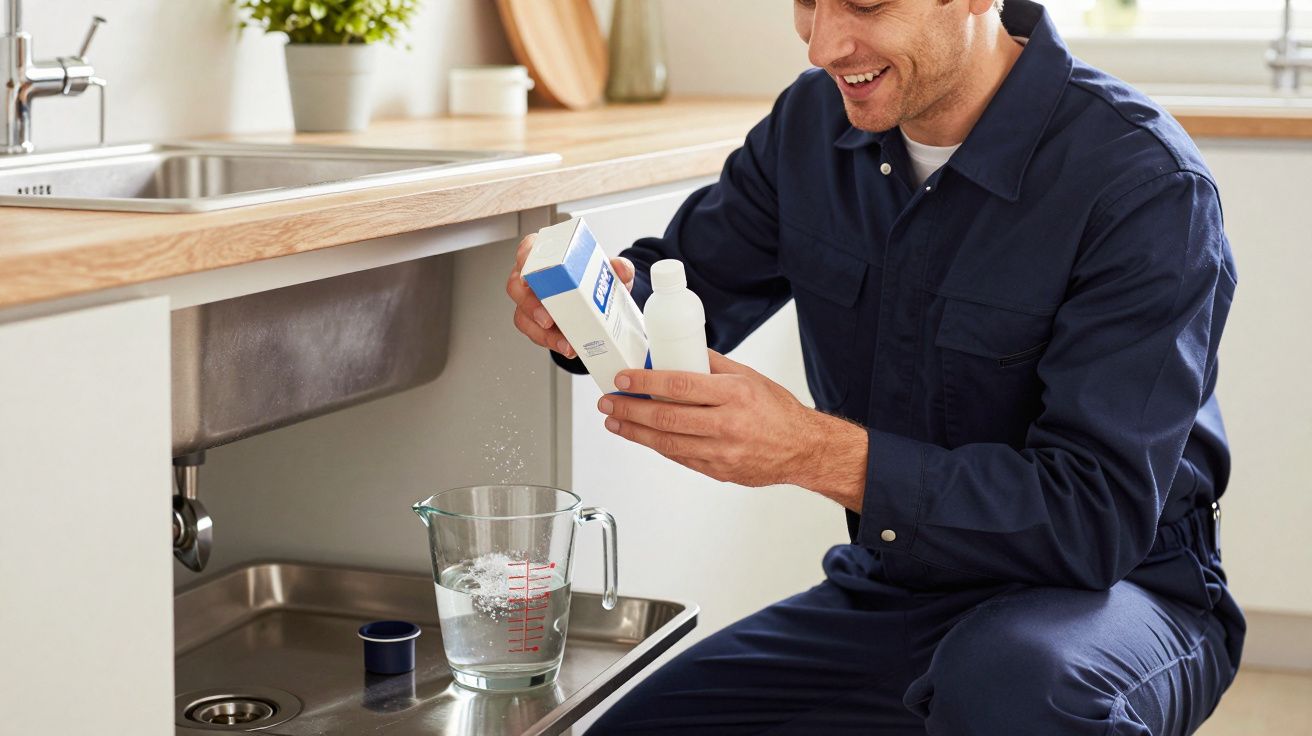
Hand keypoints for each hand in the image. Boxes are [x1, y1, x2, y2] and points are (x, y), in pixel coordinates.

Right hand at [506, 233, 635, 358]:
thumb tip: (621, 269)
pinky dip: (550, 342)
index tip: (530, 276)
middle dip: (531, 305)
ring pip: (523, 315)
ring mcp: (530, 301)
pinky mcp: (535, 323)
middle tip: (547, 318)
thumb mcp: (609, 271)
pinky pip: (534, 333)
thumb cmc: (593, 280)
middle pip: (517, 287)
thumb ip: (618, 267)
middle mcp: (532, 277)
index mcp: (545, 255)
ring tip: (563, 341)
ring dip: (542, 332)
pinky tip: (566, 346)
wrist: (600, 302)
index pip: (528, 251)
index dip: (525, 262)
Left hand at [598, 351, 869, 510]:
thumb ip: (713, 365)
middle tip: (609, 402)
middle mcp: (727, 424)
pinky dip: (657, 446)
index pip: (679, 385)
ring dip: (635, 432)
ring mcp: (721, 452)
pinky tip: (642, 436)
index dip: (645, 382)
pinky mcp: (717, 471)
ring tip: (615, 422)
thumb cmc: (778, 412)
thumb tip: (680, 351)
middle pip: (665, 417)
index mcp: (734, 394)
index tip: (624, 378)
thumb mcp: (748, 377)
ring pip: (666, 443)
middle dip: (629, 410)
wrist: (802, 449)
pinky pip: (679, 458)